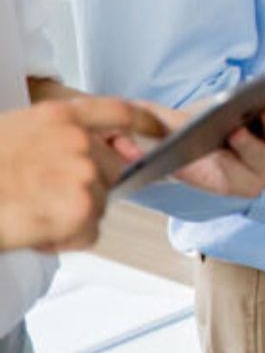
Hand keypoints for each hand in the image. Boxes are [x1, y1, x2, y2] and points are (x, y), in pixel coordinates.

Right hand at [0, 97, 163, 251]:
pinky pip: (88, 233)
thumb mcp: (16, 133)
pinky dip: (64, 240)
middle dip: (87, 189)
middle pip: (112, 170)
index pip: (120, 112)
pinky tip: (34, 231)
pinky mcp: (80, 208)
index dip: (144, 123)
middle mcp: (78, 140)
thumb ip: (58, 137)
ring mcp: (82, 173)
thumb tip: (86, 152)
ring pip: (100, 204)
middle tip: (43, 200)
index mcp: (60, 117)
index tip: (160, 131)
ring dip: (72, 216)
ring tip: (30, 213)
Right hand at [109, 93, 264, 198]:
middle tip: (244, 123)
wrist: (205, 123)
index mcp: (230, 181)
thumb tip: (119, 142)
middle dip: (258, 145)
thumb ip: (138, 144)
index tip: (230, 138)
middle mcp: (262, 171)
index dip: (242, 164)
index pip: (244, 182)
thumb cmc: (182, 135)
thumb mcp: (155, 140)